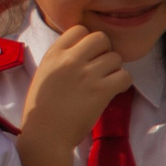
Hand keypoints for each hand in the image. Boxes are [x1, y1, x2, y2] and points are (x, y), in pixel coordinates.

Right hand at [17, 27, 130, 156]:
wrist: (45, 135)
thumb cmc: (41, 109)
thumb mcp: (44, 75)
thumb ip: (61, 60)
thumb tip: (82, 52)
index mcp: (54, 54)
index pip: (79, 29)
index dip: (87, 41)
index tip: (86, 55)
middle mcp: (70, 59)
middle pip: (101, 38)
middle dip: (104, 51)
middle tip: (101, 67)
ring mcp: (87, 74)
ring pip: (115, 57)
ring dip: (114, 69)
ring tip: (106, 82)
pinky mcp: (101, 91)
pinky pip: (124, 76)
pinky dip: (123, 83)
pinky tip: (114, 91)